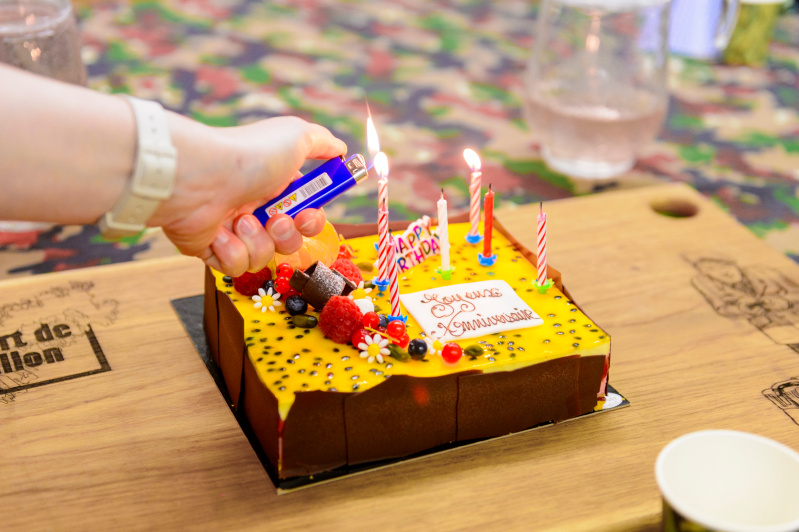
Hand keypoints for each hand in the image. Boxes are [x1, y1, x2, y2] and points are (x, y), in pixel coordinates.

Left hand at [149, 115, 346, 276]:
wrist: (199, 177)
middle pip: (289, 241)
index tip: (308, 214)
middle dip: (287, 235)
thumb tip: (341, 150)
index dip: (313, 220)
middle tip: (275, 220)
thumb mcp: (297, 137)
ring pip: (264, 256)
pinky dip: (231, 251)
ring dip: (257, 240)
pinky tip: (219, 231)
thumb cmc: (248, 155)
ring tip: (239, 220)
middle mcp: (256, 207)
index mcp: (276, 186)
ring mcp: (233, 230)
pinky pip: (236, 266)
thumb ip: (324, 143)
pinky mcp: (212, 249)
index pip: (306, 214)